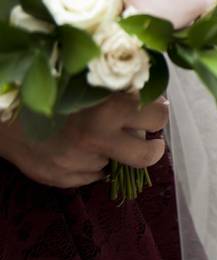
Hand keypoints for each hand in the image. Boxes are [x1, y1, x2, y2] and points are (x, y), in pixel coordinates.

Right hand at [0, 94, 168, 188]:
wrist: (1, 114)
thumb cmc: (50, 88)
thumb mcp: (90, 80)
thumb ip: (121, 91)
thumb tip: (153, 100)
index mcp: (106, 108)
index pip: (157, 116)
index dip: (158, 112)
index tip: (154, 109)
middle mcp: (95, 139)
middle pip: (148, 155)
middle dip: (152, 146)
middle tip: (146, 136)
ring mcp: (77, 163)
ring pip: (115, 163)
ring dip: (112, 152)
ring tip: (94, 134)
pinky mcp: (61, 179)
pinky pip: (91, 175)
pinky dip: (90, 163)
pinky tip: (74, 146)